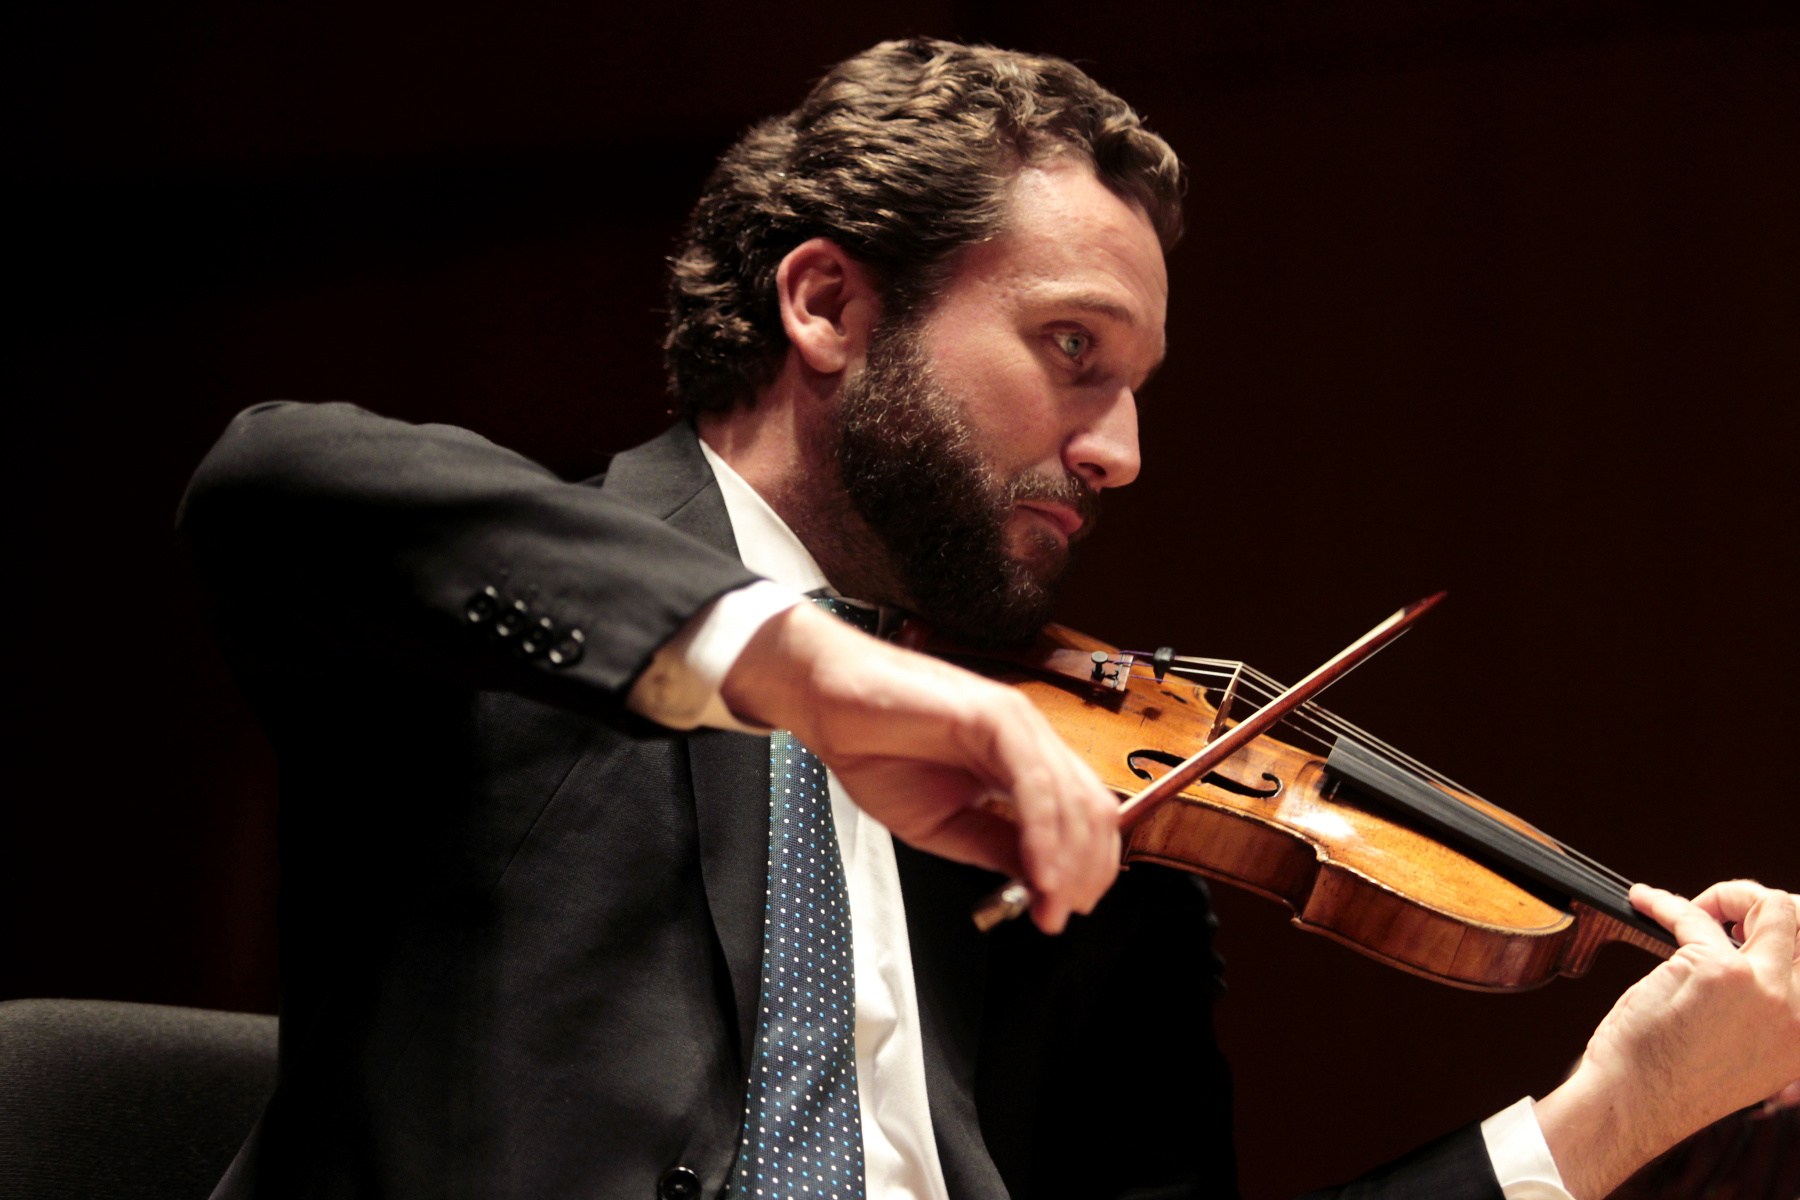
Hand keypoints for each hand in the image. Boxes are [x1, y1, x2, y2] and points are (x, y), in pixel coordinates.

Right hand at [720, 602, 1120, 933]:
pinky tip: (1038, 868)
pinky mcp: (995, 715)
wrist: (828, 704)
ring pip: (1072, 798)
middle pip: (1091, 811)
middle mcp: (1030, 740)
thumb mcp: (944, 824)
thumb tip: (1042, 885)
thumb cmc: (876, 751)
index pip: (1082, 818)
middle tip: (1059, 915)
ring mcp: (1018, 724)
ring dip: (1068, 860)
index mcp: (1023, 763)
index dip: (1084, 870)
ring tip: (1051, 901)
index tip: (1061, 912)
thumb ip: (995, 846)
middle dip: (1083, 872)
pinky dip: (1044, 831)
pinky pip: (1036, 781)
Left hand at [1535, 879, 1799, 1198]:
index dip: (1783, 937)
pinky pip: (1692, 916)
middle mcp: (1797, 1013)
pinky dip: (1664, 902)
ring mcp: (1762, 989)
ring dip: (1728, 896)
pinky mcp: (1715, 971)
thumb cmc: (1669, 1081)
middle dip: (1759, 904)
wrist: (1633, 1104)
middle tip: (1717, 911)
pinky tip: (1644, 902)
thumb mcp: (1742, 1054)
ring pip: (1773, 908)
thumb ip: (1760, 1014)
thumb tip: (1752, 966)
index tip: (1747, 929)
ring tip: (1690, 907)